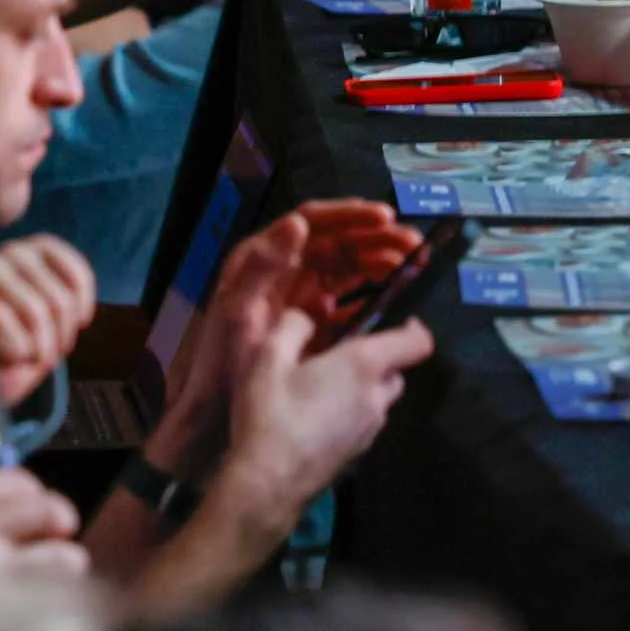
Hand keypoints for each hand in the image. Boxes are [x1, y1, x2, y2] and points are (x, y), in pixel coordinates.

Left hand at [0, 236, 99, 404]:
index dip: (16, 344)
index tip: (18, 363)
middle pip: (32, 307)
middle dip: (44, 343)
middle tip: (42, 361)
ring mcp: (14, 251)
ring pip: (58, 296)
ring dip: (64, 331)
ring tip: (54, 347)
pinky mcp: (44, 248)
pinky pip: (77, 273)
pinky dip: (82, 303)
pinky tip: (77, 320)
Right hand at [0, 468, 85, 630]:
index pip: (18, 483)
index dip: (34, 498)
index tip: (38, 515)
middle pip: (51, 513)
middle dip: (58, 529)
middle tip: (57, 546)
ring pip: (66, 559)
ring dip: (62, 574)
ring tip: (49, 591)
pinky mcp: (14, 619)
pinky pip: (58, 607)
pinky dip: (57, 613)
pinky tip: (42, 625)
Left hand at [151, 203, 414, 458]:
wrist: (216, 415)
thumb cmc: (221, 362)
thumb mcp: (237, 311)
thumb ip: (264, 265)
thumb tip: (298, 222)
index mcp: (262, 257)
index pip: (311, 222)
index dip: (349, 215)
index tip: (385, 217)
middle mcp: (284, 269)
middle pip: (338, 241)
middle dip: (377, 238)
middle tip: (413, 243)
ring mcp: (301, 295)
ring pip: (348, 266)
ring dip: (381, 261)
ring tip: (414, 264)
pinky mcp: (314, 322)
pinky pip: (349, 298)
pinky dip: (374, 293)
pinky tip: (396, 294)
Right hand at [216, 304, 433, 532]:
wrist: (268, 484)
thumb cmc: (271, 415)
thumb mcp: (268, 359)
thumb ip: (292, 328)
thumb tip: (304, 319)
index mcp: (364, 367)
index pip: (417, 343)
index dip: (416, 330)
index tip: (405, 322)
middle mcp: (377, 399)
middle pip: (396, 374)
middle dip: (379, 363)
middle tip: (344, 359)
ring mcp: (370, 432)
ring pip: (380, 403)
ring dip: (363, 392)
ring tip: (324, 391)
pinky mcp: (357, 457)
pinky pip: (364, 427)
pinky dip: (351, 417)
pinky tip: (317, 422)